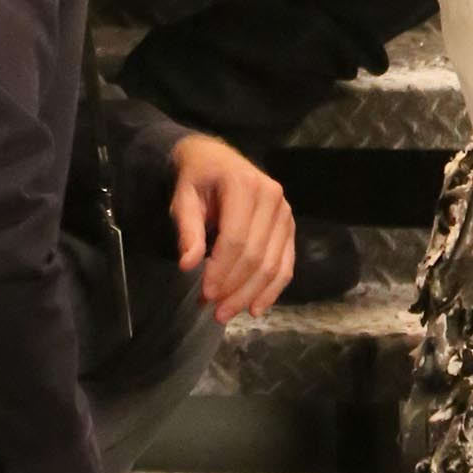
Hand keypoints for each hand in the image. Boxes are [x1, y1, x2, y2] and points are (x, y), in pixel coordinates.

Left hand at [171, 131, 295, 325]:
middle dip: (235, 288)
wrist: (215, 159)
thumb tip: (187, 265)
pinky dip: (273, 288)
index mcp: (245, 186)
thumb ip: (188, 230)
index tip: (205, 294)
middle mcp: (273, 197)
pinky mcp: (289, 226)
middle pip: (256, 255)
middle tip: (214, 311)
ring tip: (228, 313)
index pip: (236, 239)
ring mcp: (285, 212)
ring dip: (251, 294)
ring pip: (272, 264)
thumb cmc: (197, 179)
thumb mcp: (184, 199)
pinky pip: (286, 262)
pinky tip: (257, 307)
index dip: (221, 270)